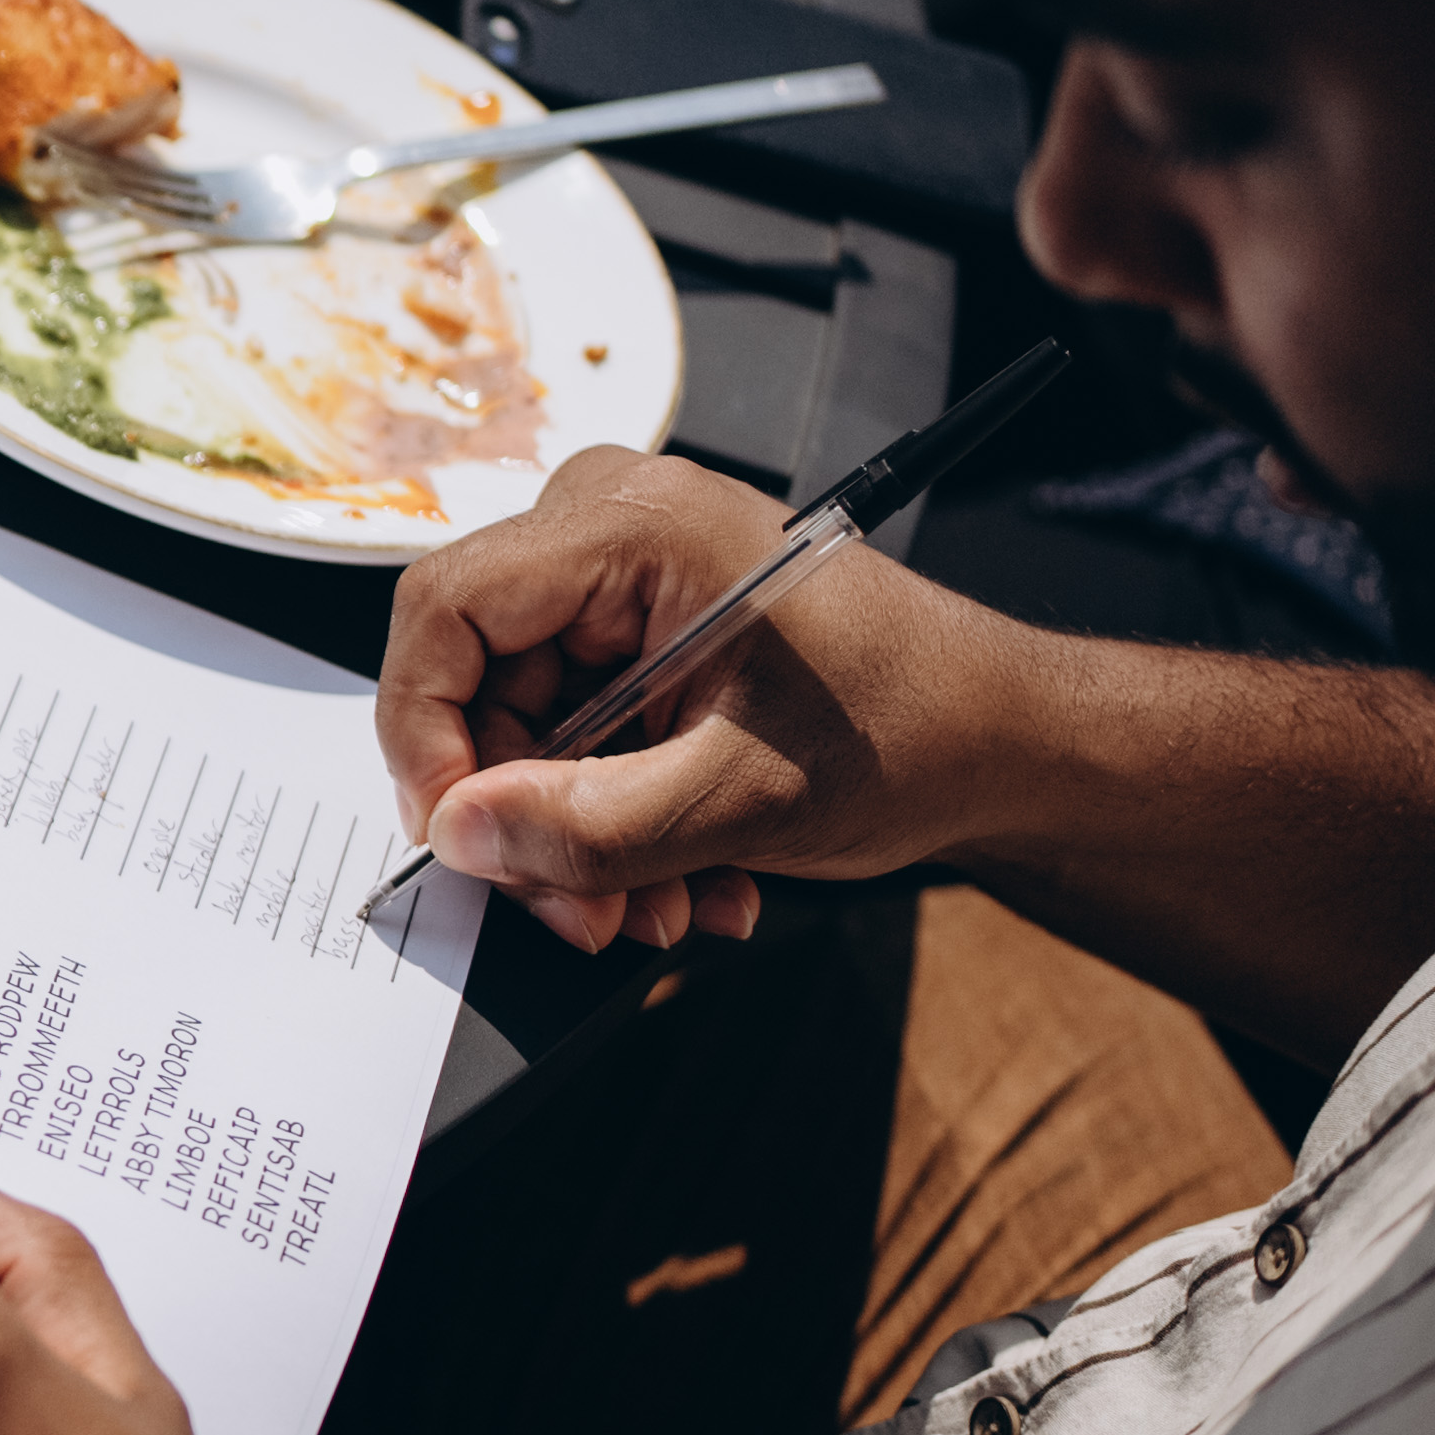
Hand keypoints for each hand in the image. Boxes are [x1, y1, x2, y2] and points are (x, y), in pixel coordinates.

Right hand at [375, 445, 1035, 952]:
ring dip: (576, 837)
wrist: (1008, 739)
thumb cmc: (920, 725)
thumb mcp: (746, 798)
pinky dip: (609, 817)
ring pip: (518, 725)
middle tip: (584, 911)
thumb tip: (461, 837)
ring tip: (662, 904)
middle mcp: (613, 528)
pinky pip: (566, 733)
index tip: (463, 840)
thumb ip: (591, 826)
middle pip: (475, 680)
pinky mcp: (635, 631)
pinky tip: (682, 872)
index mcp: (637, 523)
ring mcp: (621, 579)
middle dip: (525, 816)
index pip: (446, 611)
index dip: (427, 736)